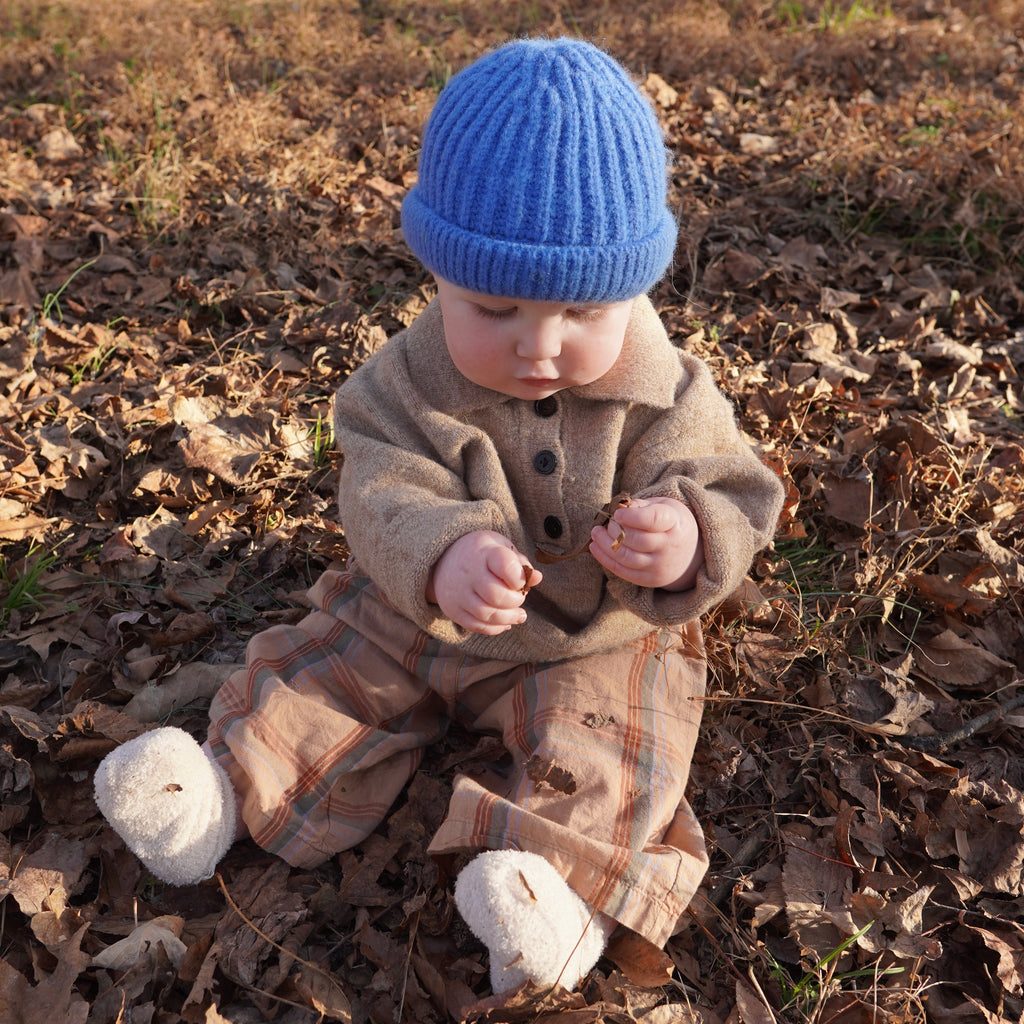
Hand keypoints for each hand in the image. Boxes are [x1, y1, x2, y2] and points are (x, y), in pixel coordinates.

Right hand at [427, 530, 542, 634]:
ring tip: (520, 615)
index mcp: (483, 553)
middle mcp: (468, 574)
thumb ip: (519, 562)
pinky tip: (505, 623)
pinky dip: (495, 628)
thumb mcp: (500, 547)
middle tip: (519, 598)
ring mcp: (458, 594)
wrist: (442, 560)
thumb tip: (537, 578)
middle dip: (515, 601)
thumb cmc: (480, 553)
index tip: (520, 580)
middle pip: (496, 595)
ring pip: (487, 614)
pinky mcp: (453, 610)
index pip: (504, 565)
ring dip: (508, 618)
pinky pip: (476, 626)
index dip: (518, 577)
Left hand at [589, 496, 703, 590]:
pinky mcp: (650, 579)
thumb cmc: (670, 523)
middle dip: (615, 530)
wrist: (691, 553)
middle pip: (637, 540)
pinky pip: (623, 571)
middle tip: (606, 522)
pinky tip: (595, 546)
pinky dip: (605, 559)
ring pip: (628, 558)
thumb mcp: (662, 506)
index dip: (632, 517)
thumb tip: (617, 507)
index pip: (654, 520)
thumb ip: (640, 506)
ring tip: (596, 532)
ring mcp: (660, 565)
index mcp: (674, 523)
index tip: (617, 513)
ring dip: (606, 545)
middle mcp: (669, 546)